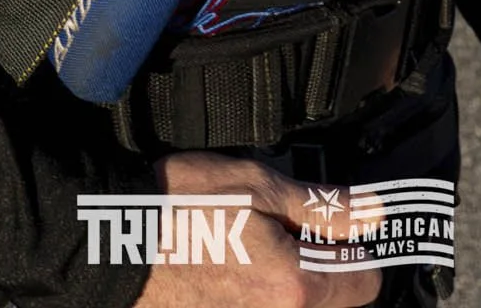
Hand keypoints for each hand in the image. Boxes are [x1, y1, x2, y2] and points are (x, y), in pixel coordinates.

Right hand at [134, 153, 378, 307]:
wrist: (106, 244)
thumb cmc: (177, 208)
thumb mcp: (257, 184)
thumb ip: (322, 206)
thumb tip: (375, 212)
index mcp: (297, 288)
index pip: (366, 282)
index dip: (352, 246)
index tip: (325, 225)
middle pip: (330, 304)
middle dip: (317, 269)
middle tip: (278, 232)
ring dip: (283, 285)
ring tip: (245, 251)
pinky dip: (252, 296)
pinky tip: (224, 272)